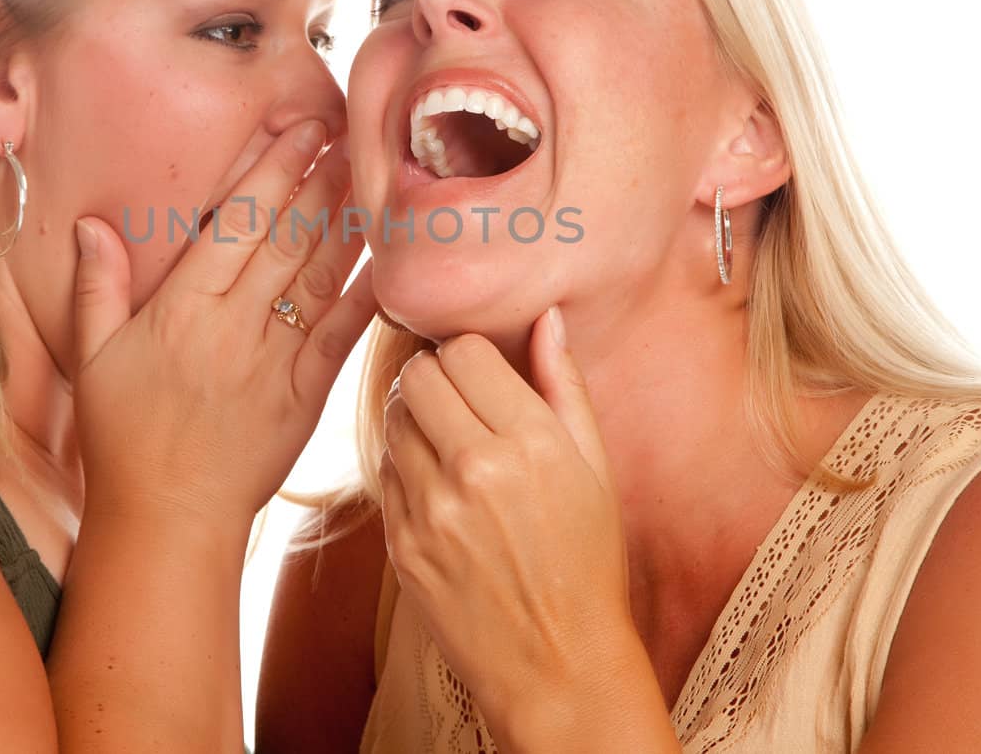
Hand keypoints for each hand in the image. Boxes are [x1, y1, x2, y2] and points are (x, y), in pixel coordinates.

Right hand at [70, 120, 376, 529]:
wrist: (167, 518)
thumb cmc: (123, 438)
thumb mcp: (93, 358)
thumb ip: (96, 286)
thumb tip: (92, 224)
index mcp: (182, 308)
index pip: (238, 221)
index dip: (275, 169)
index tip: (301, 130)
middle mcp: (234, 325)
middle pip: (288, 237)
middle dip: (323, 180)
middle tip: (351, 134)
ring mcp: (275, 361)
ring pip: (320, 277)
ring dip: (348, 223)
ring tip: (370, 177)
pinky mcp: (305, 398)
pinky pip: (341, 337)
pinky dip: (367, 297)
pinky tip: (388, 261)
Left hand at [380, 307, 642, 745]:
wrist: (558, 664)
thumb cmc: (588, 562)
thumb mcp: (596, 468)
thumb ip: (564, 385)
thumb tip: (547, 316)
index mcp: (531, 442)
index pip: (463, 351)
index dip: (468, 354)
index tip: (479, 373)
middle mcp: (475, 469)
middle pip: (418, 376)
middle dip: (434, 377)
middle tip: (457, 400)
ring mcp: (431, 509)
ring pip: (392, 419)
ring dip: (413, 419)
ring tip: (447, 443)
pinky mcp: (401, 544)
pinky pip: (384, 472)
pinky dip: (404, 467)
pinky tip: (438, 488)